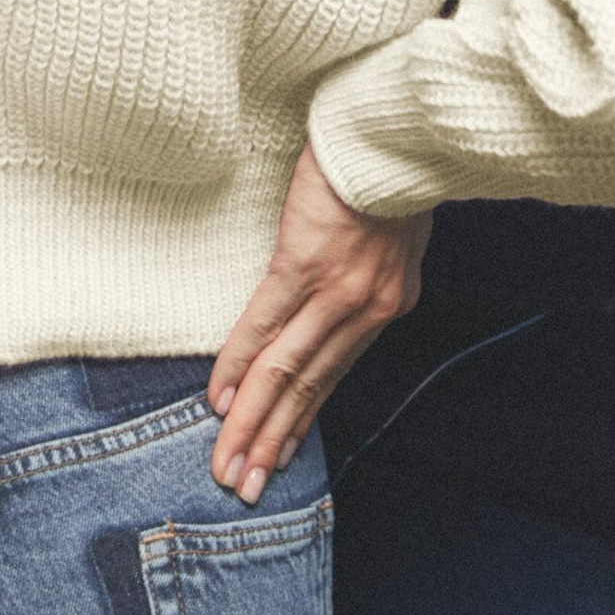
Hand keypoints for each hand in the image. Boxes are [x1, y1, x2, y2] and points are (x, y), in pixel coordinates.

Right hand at [207, 137, 431, 503]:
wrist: (394, 130)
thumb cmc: (387, 168)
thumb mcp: (393, 232)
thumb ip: (366, 271)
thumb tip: (338, 290)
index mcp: (387, 305)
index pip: (334, 374)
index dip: (301, 418)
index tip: (276, 455)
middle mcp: (365, 310)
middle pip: (309, 387)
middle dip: (273, 441)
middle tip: (243, 484)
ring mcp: (334, 291)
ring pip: (285, 370)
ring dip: (252, 422)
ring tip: (227, 460)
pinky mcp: (303, 264)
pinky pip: (263, 324)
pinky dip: (239, 364)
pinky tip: (220, 397)